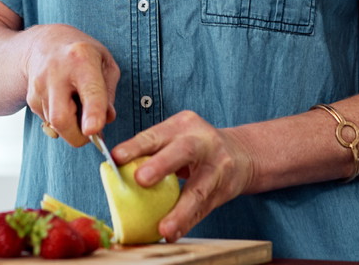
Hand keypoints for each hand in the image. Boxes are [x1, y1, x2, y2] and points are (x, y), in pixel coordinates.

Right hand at [23, 24, 119, 147]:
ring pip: (55, 124)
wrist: (44, 43)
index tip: (93, 130)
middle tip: (90, 132)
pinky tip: (64, 101)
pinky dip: (60, 120)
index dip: (92, 113)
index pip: (89, 91)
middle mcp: (57, 72)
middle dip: (77, 136)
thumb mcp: (105, 63)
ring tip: (77, 104)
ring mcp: (39, 85)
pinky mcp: (31, 98)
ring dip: (71, 126)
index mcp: (81, 58)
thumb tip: (105, 120)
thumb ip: (109, 93)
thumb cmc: (82, 53)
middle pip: (61, 118)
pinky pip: (48, 121)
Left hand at [112, 110, 255, 241]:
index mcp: (182, 125)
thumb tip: (116, 168)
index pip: (155, 134)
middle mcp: (202, 141)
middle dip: (161, 165)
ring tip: (164, 228)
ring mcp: (217, 166)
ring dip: (180, 211)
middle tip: (140, 179)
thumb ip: (152, 149)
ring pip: (198, 189)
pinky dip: (187, 222)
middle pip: (183, 151)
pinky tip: (175, 233)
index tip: (116, 157)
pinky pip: (204, 208)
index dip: (135, 146)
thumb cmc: (196, 145)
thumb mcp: (177, 136)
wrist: (242, 153)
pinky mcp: (224, 189)